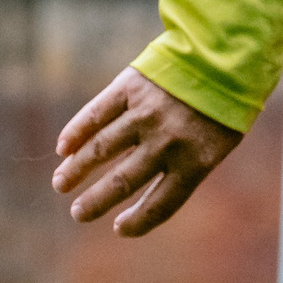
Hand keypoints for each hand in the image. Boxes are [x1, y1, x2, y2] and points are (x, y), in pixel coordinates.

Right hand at [53, 68, 244, 237]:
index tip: (119, 229)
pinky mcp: (131, 87)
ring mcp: (146, 113)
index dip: (137, 222)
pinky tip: (63, 148)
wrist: (222, 53)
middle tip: (77, 214)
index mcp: (195, 162)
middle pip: (122, 181)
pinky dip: (76, 132)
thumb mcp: (214, 143)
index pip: (161, 205)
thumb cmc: (218, 106)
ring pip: (101, 149)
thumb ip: (181, 168)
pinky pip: (96, 114)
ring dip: (76, 169)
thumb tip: (135, 195)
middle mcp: (168, 141)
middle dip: (95, 202)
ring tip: (60, 184)